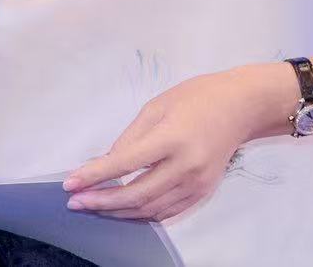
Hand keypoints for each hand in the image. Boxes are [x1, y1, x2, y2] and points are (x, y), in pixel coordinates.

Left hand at [60, 69, 255, 221]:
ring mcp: (197, 184)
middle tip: (75, 202)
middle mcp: (186, 167)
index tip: (70, 184)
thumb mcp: (156, 106)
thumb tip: (106, 164)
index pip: (125, 164)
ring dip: (118, 212)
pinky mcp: (202, 193)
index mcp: (172, 139)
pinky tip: (122, 209)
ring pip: (150, 209)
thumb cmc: (196, 98)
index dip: (95, 176)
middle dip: (101, 201)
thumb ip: (130, 138)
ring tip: (93, 206)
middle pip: (137, 195)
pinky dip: (141, 215)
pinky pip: (167, 212)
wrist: (241, 107)